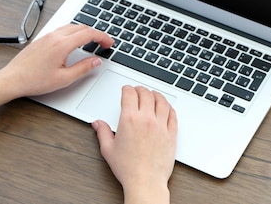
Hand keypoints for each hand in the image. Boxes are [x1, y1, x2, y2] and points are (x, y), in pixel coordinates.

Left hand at [0, 24, 113, 98]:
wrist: (12, 79)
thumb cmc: (34, 80)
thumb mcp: (64, 79)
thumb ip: (83, 68)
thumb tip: (96, 61)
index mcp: (62, 44)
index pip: (89, 34)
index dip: (103, 37)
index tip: (109, 43)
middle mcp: (55, 36)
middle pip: (82, 27)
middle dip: (96, 33)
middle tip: (104, 43)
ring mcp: (47, 36)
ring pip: (71, 26)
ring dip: (85, 31)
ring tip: (92, 41)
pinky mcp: (42, 39)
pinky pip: (62, 29)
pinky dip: (74, 32)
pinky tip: (74, 41)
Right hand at [93, 86, 177, 203]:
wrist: (145, 182)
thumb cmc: (128, 168)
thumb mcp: (108, 149)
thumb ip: (102, 133)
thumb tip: (97, 123)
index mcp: (129, 119)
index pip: (130, 93)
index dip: (127, 89)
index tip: (126, 90)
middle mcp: (146, 119)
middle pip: (146, 93)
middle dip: (140, 89)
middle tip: (138, 91)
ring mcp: (161, 125)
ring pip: (162, 100)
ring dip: (156, 95)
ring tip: (153, 95)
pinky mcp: (171, 133)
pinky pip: (172, 114)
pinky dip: (169, 107)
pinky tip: (166, 108)